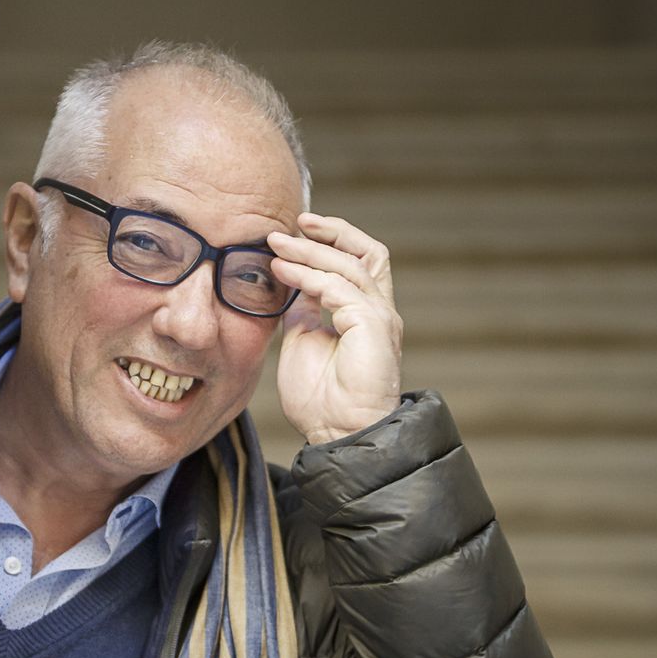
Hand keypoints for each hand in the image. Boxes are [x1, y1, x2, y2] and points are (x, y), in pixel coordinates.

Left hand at [266, 214, 401, 444]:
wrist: (337, 433)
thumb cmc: (321, 399)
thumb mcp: (303, 341)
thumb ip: (303, 311)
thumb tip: (290, 284)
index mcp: (365, 313)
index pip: (358, 261)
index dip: (331, 240)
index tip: (295, 231)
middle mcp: (379, 310)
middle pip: (366, 251)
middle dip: (330, 232)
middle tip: (292, 224)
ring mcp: (380, 317)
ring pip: (349, 264)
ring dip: (309, 251)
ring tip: (276, 245)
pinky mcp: (373, 326)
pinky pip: (338, 288)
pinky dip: (308, 276)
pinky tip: (283, 273)